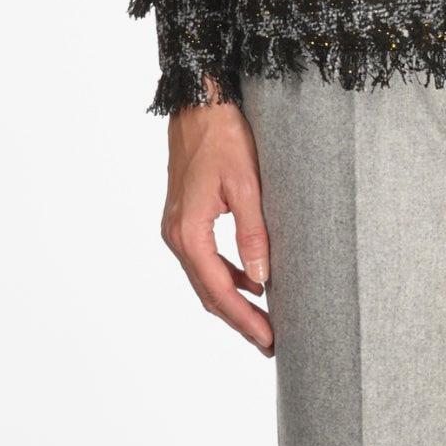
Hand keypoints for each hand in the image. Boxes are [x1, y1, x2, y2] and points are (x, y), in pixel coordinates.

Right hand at [161, 73, 273, 355]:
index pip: (219, 291)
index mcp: (188, 233)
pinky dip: (226, 276)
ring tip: (263, 321)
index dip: (246, 319)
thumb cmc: (223, 136)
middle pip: (208, 293)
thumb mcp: (246, 183)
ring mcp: (176, 228)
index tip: (269, 340)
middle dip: (239, 319)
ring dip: (233, 301)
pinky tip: (250, 280)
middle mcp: (176, 236)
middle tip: (270, 342)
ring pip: (205, 278)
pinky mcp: (184, 217)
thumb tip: (262, 279)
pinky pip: (204, 259)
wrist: (198, 103)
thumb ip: (253, 232)